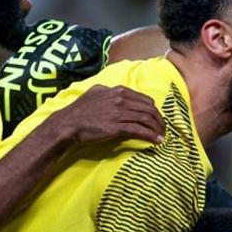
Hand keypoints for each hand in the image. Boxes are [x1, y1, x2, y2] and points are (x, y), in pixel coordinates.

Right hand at [43, 84, 164, 144]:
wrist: (67, 123)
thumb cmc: (78, 110)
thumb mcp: (94, 93)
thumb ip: (107, 91)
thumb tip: (114, 91)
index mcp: (117, 91)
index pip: (144, 99)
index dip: (153, 110)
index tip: (156, 118)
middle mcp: (120, 100)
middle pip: (149, 109)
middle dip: (159, 120)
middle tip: (163, 129)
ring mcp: (119, 113)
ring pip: (146, 119)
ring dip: (157, 128)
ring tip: (161, 136)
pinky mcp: (116, 127)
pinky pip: (139, 130)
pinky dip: (150, 136)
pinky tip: (156, 141)